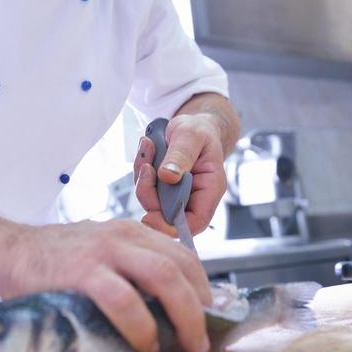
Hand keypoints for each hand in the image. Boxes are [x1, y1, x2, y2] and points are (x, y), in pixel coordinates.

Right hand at [0, 218, 211, 351]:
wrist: (7, 250)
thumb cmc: (53, 262)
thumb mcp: (99, 253)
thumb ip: (128, 269)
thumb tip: (164, 309)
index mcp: (131, 232)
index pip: (183, 254)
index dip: (204, 287)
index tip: (212, 316)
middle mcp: (123, 236)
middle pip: (182, 265)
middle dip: (203, 305)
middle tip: (206, 338)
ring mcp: (104, 251)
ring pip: (163, 276)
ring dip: (186, 314)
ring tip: (189, 345)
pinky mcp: (81, 271)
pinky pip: (122, 298)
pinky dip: (141, 324)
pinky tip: (147, 343)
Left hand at [134, 113, 226, 236]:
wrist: (194, 125)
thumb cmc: (199, 130)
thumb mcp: (192, 135)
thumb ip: (181, 155)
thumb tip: (168, 176)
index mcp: (210, 188)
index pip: (196, 221)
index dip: (172, 226)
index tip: (149, 217)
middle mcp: (194, 197)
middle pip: (167, 214)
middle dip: (149, 192)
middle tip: (146, 165)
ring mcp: (177, 195)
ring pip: (152, 202)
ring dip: (143, 177)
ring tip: (148, 148)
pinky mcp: (163, 189)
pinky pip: (145, 188)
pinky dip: (141, 170)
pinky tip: (147, 149)